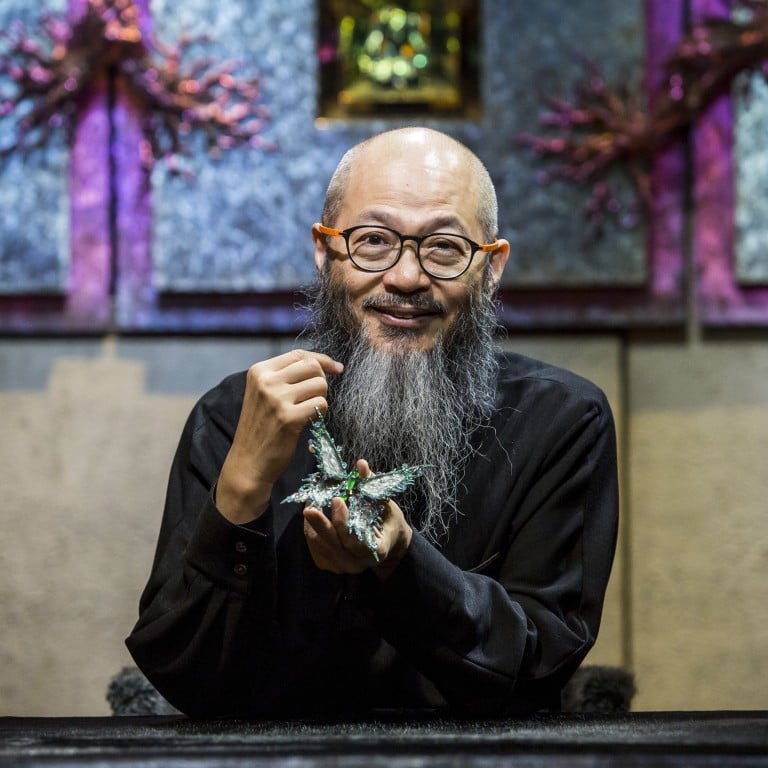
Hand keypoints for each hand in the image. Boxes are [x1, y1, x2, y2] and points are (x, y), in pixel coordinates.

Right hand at [216, 349, 342, 524]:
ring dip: (321, 398)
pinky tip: (308, 421)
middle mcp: (266, 381)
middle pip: (312, 366)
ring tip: (308, 410)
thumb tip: (326, 364)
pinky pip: (321, 404)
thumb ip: (286, 376)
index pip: (299, 354)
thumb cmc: (262, 427)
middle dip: (322, 380)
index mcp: (259, 371)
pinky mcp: (288, 418)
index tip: (337, 369)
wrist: (248, 462)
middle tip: (316, 397)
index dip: (322, 360)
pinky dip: (321, 413)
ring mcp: (277, 399)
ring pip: (320, 384)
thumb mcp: (264, 394)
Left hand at [303, 460, 412, 578]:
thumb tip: (360, 464)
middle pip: (335, 544)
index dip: (344, 522)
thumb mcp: (384, 503)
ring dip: (314, 523)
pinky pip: (315, 546)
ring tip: (312, 503)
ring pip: (321, 545)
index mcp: (376, 550)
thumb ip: (370, 486)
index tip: (337, 499)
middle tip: (309, 507)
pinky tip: (313, 517)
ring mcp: (343, 566)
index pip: (356, 540)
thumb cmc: (387, 520)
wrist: (387, 543)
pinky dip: (312, 529)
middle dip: (321, 524)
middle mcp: (359, 563)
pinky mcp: (329, 565)